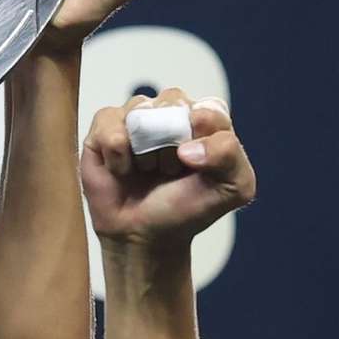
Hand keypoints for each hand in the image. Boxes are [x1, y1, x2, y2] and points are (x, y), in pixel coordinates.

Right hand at [81, 90, 252, 248]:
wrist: (142, 236)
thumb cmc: (185, 208)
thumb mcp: (233, 188)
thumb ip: (230, 156)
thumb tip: (187, 147)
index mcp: (206, 120)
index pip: (210, 108)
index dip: (203, 134)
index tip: (196, 164)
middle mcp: (172, 111)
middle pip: (173, 102)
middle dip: (171, 143)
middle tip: (170, 171)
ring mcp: (137, 117)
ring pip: (140, 110)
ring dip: (144, 151)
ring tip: (146, 170)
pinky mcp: (105, 126)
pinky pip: (109, 121)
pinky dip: (117, 153)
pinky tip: (122, 170)